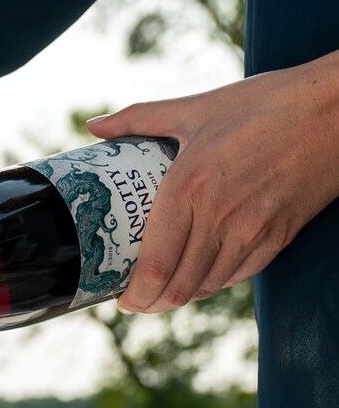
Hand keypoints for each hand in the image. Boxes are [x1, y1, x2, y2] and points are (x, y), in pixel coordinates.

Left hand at [88, 50, 338, 312]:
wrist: (338, 107)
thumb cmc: (267, 103)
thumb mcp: (198, 108)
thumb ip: (140, 118)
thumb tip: (94, 126)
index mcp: (189, 187)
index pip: (153, 267)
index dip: (134, 295)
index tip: (120, 298)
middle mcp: (219, 216)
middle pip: (177, 288)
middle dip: (151, 304)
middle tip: (137, 300)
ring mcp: (252, 230)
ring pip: (207, 287)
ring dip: (182, 297)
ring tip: (163, 291)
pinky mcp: (280, 236)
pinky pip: (240, 276)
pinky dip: (215, 282)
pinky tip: (202, 275)